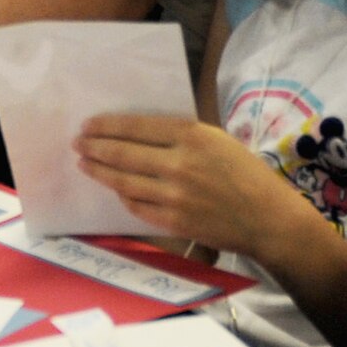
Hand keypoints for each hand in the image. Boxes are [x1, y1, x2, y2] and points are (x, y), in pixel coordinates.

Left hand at [74, 114, 305, 257]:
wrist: (269, 219)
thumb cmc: (246, 174)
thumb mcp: (217, 140)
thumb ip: (180, 135)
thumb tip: (138, 131)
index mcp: (192, 136)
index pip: (136, 126)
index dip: (106, 126)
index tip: (88, 125)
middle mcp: (180, 163)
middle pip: (122, 153)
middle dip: (94, 147)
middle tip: (77, 143)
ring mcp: (175, 195)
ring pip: (123, 181)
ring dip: (99, 171)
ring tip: (84, 164)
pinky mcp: (174, 221)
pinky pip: (136, 207)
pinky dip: (123, 196)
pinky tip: (115, 189)